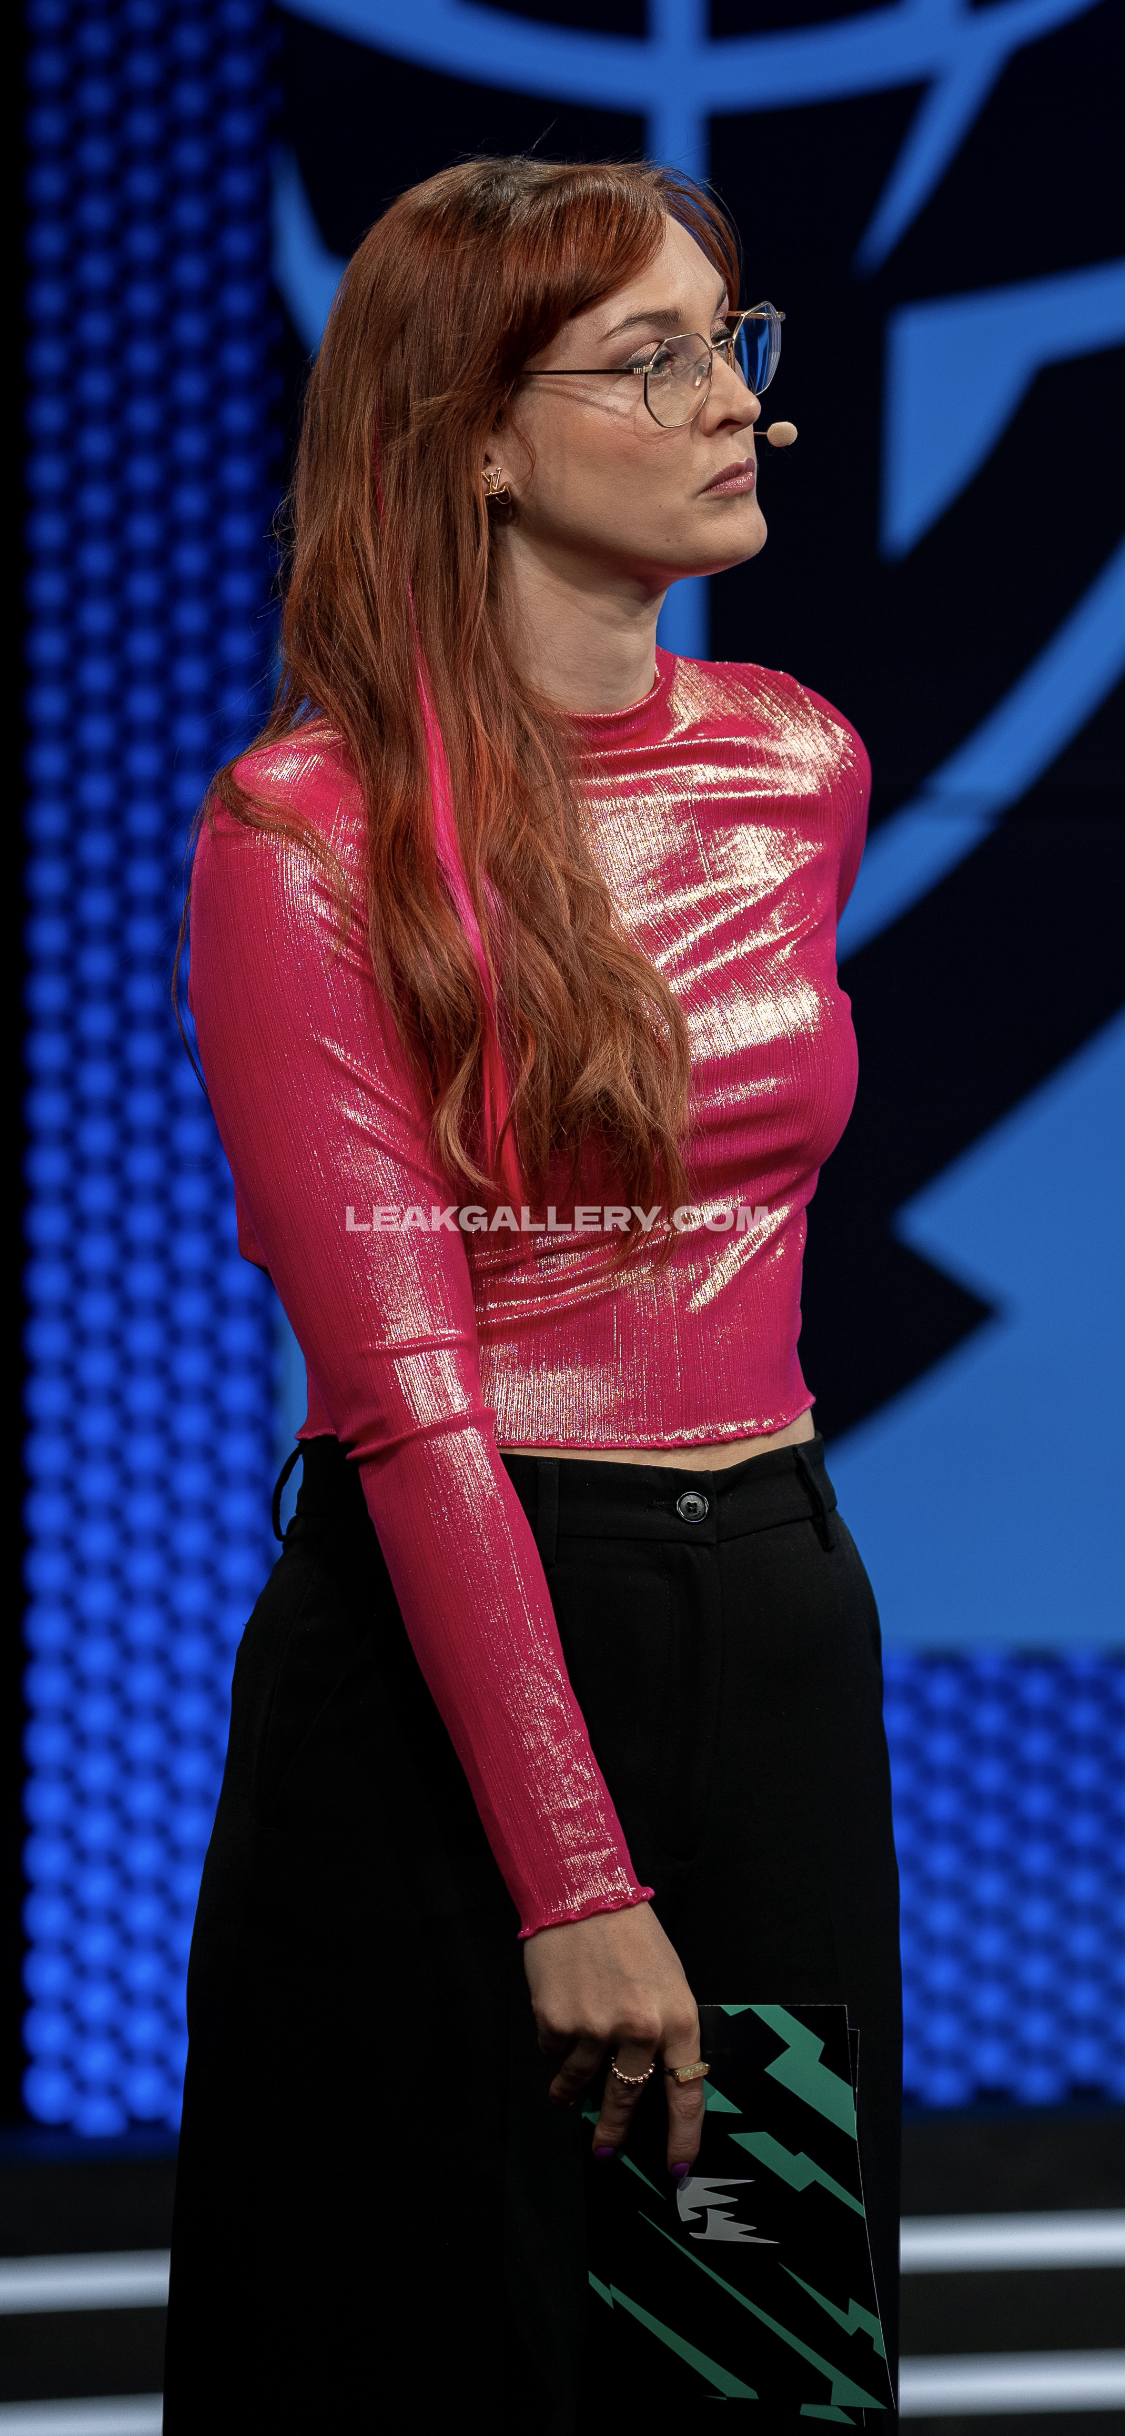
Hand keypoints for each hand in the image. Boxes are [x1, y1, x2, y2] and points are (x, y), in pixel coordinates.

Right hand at [522, 1901, 704, 2176]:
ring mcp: (595, 2029)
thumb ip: (663, 2030)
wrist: (582, 1894)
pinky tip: (558, 2020)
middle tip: (605, 2151)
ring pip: (582, 2080)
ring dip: (570, 2090)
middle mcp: (639, 2030)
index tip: (677, 2169)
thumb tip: (651, 2079)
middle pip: (628, 2100)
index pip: (686, 2094)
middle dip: (614, 2131)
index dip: (683, 2137)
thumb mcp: (667, 1981)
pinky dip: (556, 2046)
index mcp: (677, 2019)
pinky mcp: (556, 2022)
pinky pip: (555, 2052)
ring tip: (563, 2095)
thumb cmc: (632, 1935)